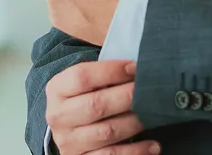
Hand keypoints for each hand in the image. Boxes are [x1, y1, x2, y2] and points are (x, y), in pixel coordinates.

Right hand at [45, 60, 159, 154]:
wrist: (70, 126)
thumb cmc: (87, 94)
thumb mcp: (87, 79)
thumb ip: (106, 71)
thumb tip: (139, 65)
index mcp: (58, 89)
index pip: (82, 77)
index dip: (111, 71)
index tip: (135, 67)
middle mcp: (59, 117)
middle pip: (96, 105)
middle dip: (127, 96)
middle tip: (148, 90)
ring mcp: (69, 142)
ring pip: (106, 132)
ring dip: (134, 122)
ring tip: (153, 113)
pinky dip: (135, 151)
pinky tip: (153, 145)